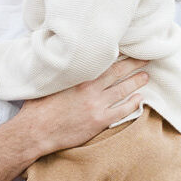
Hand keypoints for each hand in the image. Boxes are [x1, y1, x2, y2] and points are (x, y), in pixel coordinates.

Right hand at [28, 61, 148, 155]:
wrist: (35, 131)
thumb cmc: (37, 107)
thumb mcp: (46, 81)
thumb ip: (58, 69)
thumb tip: (55, 53)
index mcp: (79, 76)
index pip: (104, 60)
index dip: (118, 54)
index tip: (127, 49)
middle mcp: (91, 89)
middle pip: (119, 72)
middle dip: (134, 64)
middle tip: (145, 58)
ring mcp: (97, 105)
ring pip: (123, 90)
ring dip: (136, 82)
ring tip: (145, 76)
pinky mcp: (99, 121)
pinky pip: (122, 111)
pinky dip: (133, 104)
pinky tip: (139, 99)